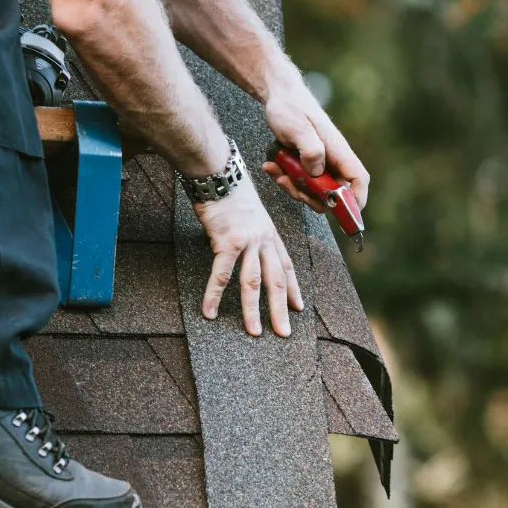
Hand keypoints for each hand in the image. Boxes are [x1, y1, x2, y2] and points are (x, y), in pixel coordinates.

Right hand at [193, 181, 302, 336]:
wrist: (220, 174)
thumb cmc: (230, 193)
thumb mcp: (248, 214)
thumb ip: (249, 234)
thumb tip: (239, 248)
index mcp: (270, 235)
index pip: (287, 266)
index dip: (293, 288)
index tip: (298, 307)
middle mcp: (263, 240)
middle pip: (276, 280)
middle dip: (281, 309)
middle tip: (284, 332)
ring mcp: (247, 242)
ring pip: (253, 282)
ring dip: (253, 310)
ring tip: (255, 331)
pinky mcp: (227, 242)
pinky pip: (221, 274)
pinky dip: (214, 295)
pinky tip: (209, 311)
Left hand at [262, 77, 368, 213]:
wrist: (279, 98)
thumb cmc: (291, 109)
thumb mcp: (298, 128)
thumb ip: (310, 150)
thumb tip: (317, 173)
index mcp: (338, 150)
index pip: (357, 179)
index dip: (355, 200)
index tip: (345, 214)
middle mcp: (331, 160)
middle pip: (331, 194)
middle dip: (309, 196)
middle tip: (288, 181)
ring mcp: (318, 164)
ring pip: (312, 192)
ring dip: (292, 186)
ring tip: (275, 168)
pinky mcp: (305, 165)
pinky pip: (298, 182)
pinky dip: (284, 178)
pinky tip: (272, 165)